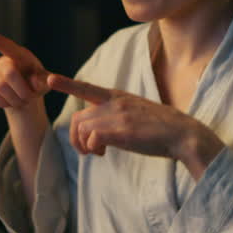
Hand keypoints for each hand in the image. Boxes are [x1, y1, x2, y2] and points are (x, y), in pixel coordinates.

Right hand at [0, 31, 49, 110]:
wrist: (27, 95)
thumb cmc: (38, 83)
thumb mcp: (46, 82)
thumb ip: (44, 81)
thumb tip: (35, 81)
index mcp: (21, 55)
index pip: (9, 47)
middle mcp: (5, 61)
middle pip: (9, 73)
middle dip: (22, 89)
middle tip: (30, 97)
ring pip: (0, 87)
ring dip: (15, 98)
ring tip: (21, 99)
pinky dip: (4, 102)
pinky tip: (10, 100)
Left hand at [46, 73, 223, 177]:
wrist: (183, 134)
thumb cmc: (161, 129)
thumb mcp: (136, 114)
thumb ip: (116, 115)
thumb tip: (98, 133)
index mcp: (119, 96)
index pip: (88, 88)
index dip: (67, 84)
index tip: (49, 79)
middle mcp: (115, 102)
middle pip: (79, 118)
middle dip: (76, 137)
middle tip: (88, 151)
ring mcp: (118, 115)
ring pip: (82, 128)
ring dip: (84, 145)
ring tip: (97, 153)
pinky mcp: (121, 130)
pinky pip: (92, 137)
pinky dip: (92, 148)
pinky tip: (103, 153)